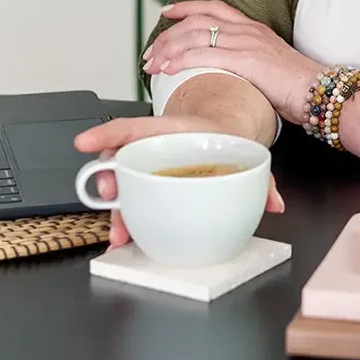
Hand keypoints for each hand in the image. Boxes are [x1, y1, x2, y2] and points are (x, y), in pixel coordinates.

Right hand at [73, 115, 284, 248]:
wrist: (226, 132)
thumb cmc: (228, 141)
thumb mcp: (246, 153)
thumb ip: (262, 178)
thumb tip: (275, 202)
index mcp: (176, 130)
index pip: (135, 126)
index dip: (107, 133)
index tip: (84, 141)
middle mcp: (156, 145)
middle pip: (121, 160)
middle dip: (108, 182)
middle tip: (108, 199)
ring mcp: (150, 163)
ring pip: (122, 183)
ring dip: (115, 209)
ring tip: (119, 230)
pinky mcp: (150, 181)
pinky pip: (131, 197)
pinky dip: (124, 216)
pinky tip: (125, 233)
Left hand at [141, 0, 322, 123]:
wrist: (317, 91)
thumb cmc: (296, 87)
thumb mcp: (268, 67)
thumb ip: (246, 64)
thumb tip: (224, 77)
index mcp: (253, 28)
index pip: (214, 8)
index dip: (187, 7)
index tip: (167, 12)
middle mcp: (248, 30)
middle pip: (196, 21)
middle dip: (168, 35)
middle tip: (151, 52)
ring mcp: (246, 42)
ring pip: (195, 35)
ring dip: (168, 49)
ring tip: (152, 64)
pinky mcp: (245, 59)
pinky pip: (203, 54)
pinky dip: (180, 60)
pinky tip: (168, 69)